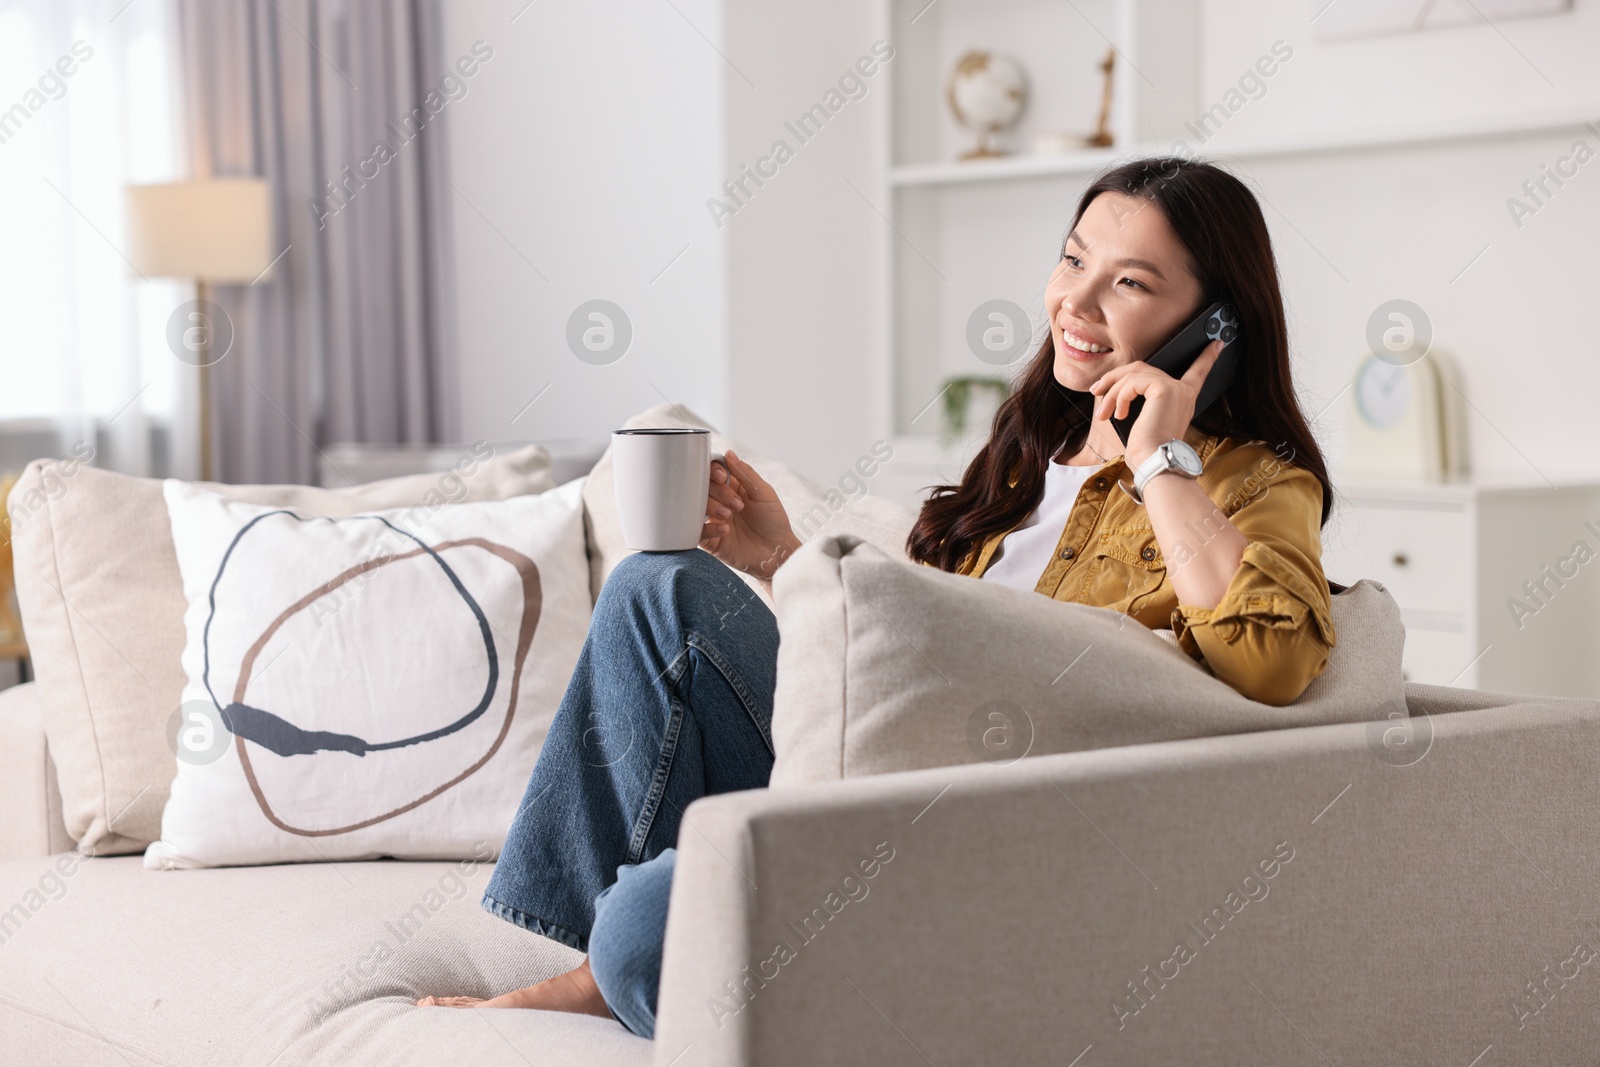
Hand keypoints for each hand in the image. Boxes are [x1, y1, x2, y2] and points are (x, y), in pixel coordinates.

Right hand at [700, 449, 800, 578]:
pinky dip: (709, 528)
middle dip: (718, 492)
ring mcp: (712, 520)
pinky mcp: (710, 540)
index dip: (713, 471)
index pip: (713, 471)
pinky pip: (697, 531)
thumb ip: (746, 473)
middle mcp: (719, 501)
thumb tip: (728, 453)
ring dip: (712, 507)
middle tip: (737, 504)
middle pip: (702, 486)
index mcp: (731, 487)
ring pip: (696, 507)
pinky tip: (725, 529)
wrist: (777, 553)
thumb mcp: (764, 493)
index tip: (723, 477)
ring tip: (729, 516)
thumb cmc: (773, 521)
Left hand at [1087, 339, 1222, 467]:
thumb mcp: (1146, 420)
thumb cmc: (1148, 450)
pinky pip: (1133, 382)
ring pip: (1134, 374)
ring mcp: (1175, 388)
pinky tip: (1118, 413)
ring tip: (1104, 412)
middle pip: (1144, 368)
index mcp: (1183, 399)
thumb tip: (1116, 388)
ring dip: (1112, 392)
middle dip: (1116, 377)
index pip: (1198, 372)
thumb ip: (1142, 399)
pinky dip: (1119, 396)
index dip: (1207, 356)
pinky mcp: (1163, 389)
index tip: (1216, 344)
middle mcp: (1183, 391)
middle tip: (1097, 390)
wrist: (1153, 461)